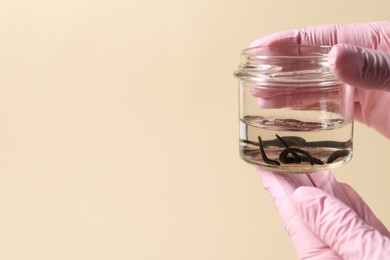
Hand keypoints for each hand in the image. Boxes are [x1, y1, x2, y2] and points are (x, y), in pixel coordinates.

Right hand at [250, 22, 389, 137]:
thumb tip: (335, 56)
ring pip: (316, 85)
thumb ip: (372, 66)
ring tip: (262, 97)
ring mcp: (361, 85)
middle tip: (255, 78)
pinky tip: (288, 107)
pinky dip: (306, 105)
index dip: (286, 43)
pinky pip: (327, 103)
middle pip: (311, 63)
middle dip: (280, 70)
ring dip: (288, 91)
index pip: (319, 38)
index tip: (259, 48)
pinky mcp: (363, 107)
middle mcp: (360, 62)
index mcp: (371, 42)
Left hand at [258, 170, 389, 258]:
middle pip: (305, 207)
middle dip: (291, 177)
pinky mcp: (371, 247)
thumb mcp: (371, 258)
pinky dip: (341, 197)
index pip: (292, 213)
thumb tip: (300, 197)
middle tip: (280, 152)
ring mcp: (350, 249)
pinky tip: (332, 184)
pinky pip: (352, 218)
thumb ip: (335, 228)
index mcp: (321, 257)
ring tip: (301, 159)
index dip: (276, 185)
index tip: (261, 164)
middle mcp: (330, 252)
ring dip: (314, 182)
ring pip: (329, 208)